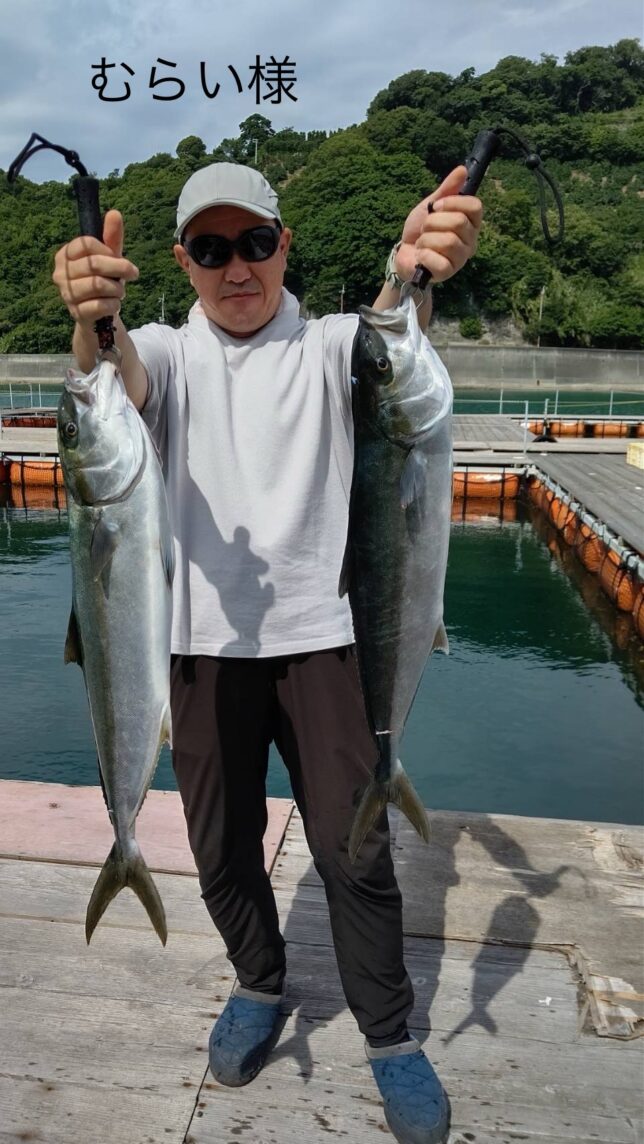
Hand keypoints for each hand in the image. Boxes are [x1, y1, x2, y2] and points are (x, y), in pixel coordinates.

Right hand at [52, 210, 138, 327]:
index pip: (87, 243)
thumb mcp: (109, 258)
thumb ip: (111, 237)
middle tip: (132, 273)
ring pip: (98, 285)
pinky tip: (115, 305)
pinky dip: (114, 305)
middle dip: (120, 268)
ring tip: (120, 292)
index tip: (119, 258)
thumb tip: (114, 213)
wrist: (98, 316)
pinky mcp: (76, 313)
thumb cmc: (103, 280)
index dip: (109, 250)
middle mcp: (60, 273)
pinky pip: (100, 305)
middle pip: (94, 264)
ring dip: (117, 289)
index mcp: (65, 255)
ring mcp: (66, 294)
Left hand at [395, 166, 482, 284]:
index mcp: (470, 223)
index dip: (452, 202)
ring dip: (427, 239)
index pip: (475, 206)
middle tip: (425, 228)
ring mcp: (460, 258)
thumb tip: (462, 170)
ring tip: (422, 243)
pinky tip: (421, 256)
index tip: (435, 206)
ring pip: (448, 241)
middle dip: (433, 222)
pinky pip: (439, 261)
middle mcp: (470, 241)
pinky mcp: (448, 272)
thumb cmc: (420, 230)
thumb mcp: (431, 206)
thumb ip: (447, 190)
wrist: (404, 252)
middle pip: (459, 222)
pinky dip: (424, 255)